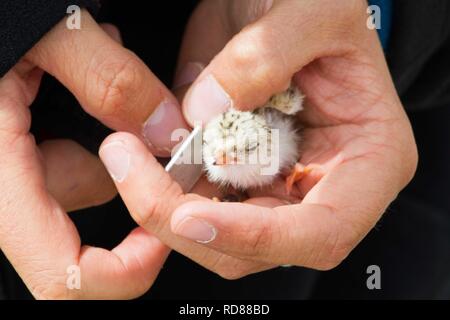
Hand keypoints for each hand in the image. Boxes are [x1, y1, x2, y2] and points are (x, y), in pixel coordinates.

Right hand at [0, 10, 187, 297]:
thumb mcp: (47, 31)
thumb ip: (108, 77)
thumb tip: (165, 128)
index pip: (63, 275)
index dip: (125, 269)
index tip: (164, 231)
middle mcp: (1, 183)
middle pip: (82, 214)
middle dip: (127, 167)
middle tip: (145, 118)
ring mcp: (7, 165)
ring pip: (81, 179)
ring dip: (110, 137)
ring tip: (103, 74)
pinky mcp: (15, 146)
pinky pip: (65, 155)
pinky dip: (90, 126)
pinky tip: (87, 78)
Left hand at [100, 0, 417, 278]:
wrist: (289, 1)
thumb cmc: (325, 5)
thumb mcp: (316, 9)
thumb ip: (263, 57)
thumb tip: (206, 110)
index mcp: (370, 161)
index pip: (322, 232)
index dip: (258, 237)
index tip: (190, 217)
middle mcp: (324, 186)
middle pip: (260, 245)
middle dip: (191, 224)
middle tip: (133, 173)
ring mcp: (278, 185)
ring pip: (221, 234)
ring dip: (167, 208)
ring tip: (127, 159)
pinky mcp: (240, 174)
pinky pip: (199, 202)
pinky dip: (164, 190)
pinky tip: (139, 160)